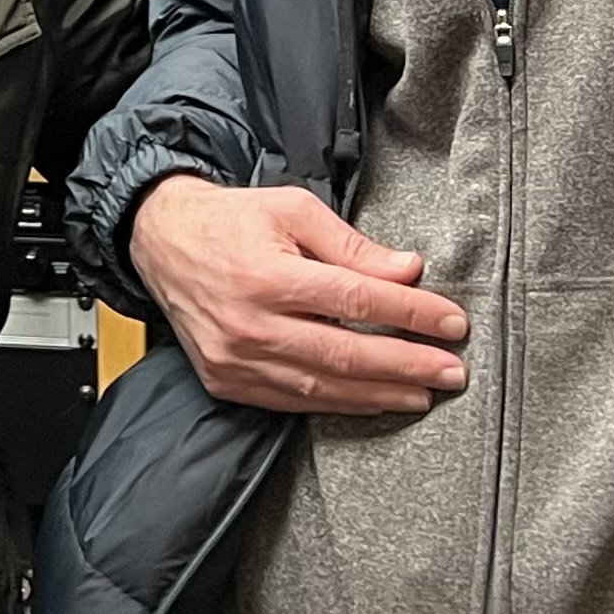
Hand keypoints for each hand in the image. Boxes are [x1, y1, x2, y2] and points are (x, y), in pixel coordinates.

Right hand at [126, 177, 470, 414]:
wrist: (161, 241)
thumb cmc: (231, 221)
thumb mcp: (293, 210)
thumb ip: (351, 245)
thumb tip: (408, 270)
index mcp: (266, 274)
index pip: (355, 300)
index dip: (410, 314)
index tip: (452, 323)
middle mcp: (249, 323)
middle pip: (344, 352)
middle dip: (407, 365)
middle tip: (452, 371)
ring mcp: (235, 359)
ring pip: (321, 386)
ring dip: (380, 393)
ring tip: (423, 393)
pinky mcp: (226, 381)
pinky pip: (292, 400)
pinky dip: (338, 402)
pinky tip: (372, 399)